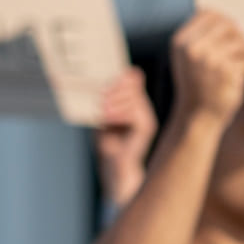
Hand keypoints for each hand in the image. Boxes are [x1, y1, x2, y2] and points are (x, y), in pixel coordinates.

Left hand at [95, 67, 157, 206]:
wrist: (115, 166)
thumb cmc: (108, 142)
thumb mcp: (102, 118)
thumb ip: (103, 102)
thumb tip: (97, 87)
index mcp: (134, 101)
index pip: (133, 80)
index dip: (121, 77)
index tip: (105, 78)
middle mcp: (143, 107)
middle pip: (133, 87)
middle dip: (115, 88)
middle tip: (100, 96)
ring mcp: (146, 116)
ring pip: (134, 99)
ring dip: (115, 101)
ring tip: (100, 109)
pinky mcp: (147, 127)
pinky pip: (135, 114)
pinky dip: (119, 114)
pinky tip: (106, 118)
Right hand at [169, 10, 243, 127]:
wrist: (197, 118)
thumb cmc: (199, 85)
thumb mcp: (191, 58)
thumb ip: (203, 36)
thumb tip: (229, 17)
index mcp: (180, 42)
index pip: (209, 13)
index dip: (224, 21)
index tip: (230, 35)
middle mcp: (191, 48)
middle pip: (228, 23)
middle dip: (239, 37)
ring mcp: (207, 59)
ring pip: (240, 41)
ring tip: (243, 68)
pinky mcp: (224, 71)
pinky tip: (243, 79)